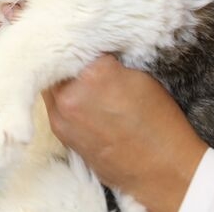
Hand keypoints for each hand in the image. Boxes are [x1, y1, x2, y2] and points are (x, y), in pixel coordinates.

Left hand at [43, 56, 207, 211]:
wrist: (162, 171)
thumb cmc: (160, 123)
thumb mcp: (140, 78)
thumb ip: (107, 64)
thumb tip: (92, 57)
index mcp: (93, 74)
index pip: (76, 45)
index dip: (82, 42)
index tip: (86, 41)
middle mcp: (70, 95)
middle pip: (56, 64)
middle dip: (68, 61)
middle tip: (81, 59)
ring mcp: (62, 117)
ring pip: (51, 86)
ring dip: (62, 80)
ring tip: (80, 80)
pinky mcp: (61, 134)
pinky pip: (54, 106)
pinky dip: (63, 99)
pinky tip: (80, 99)